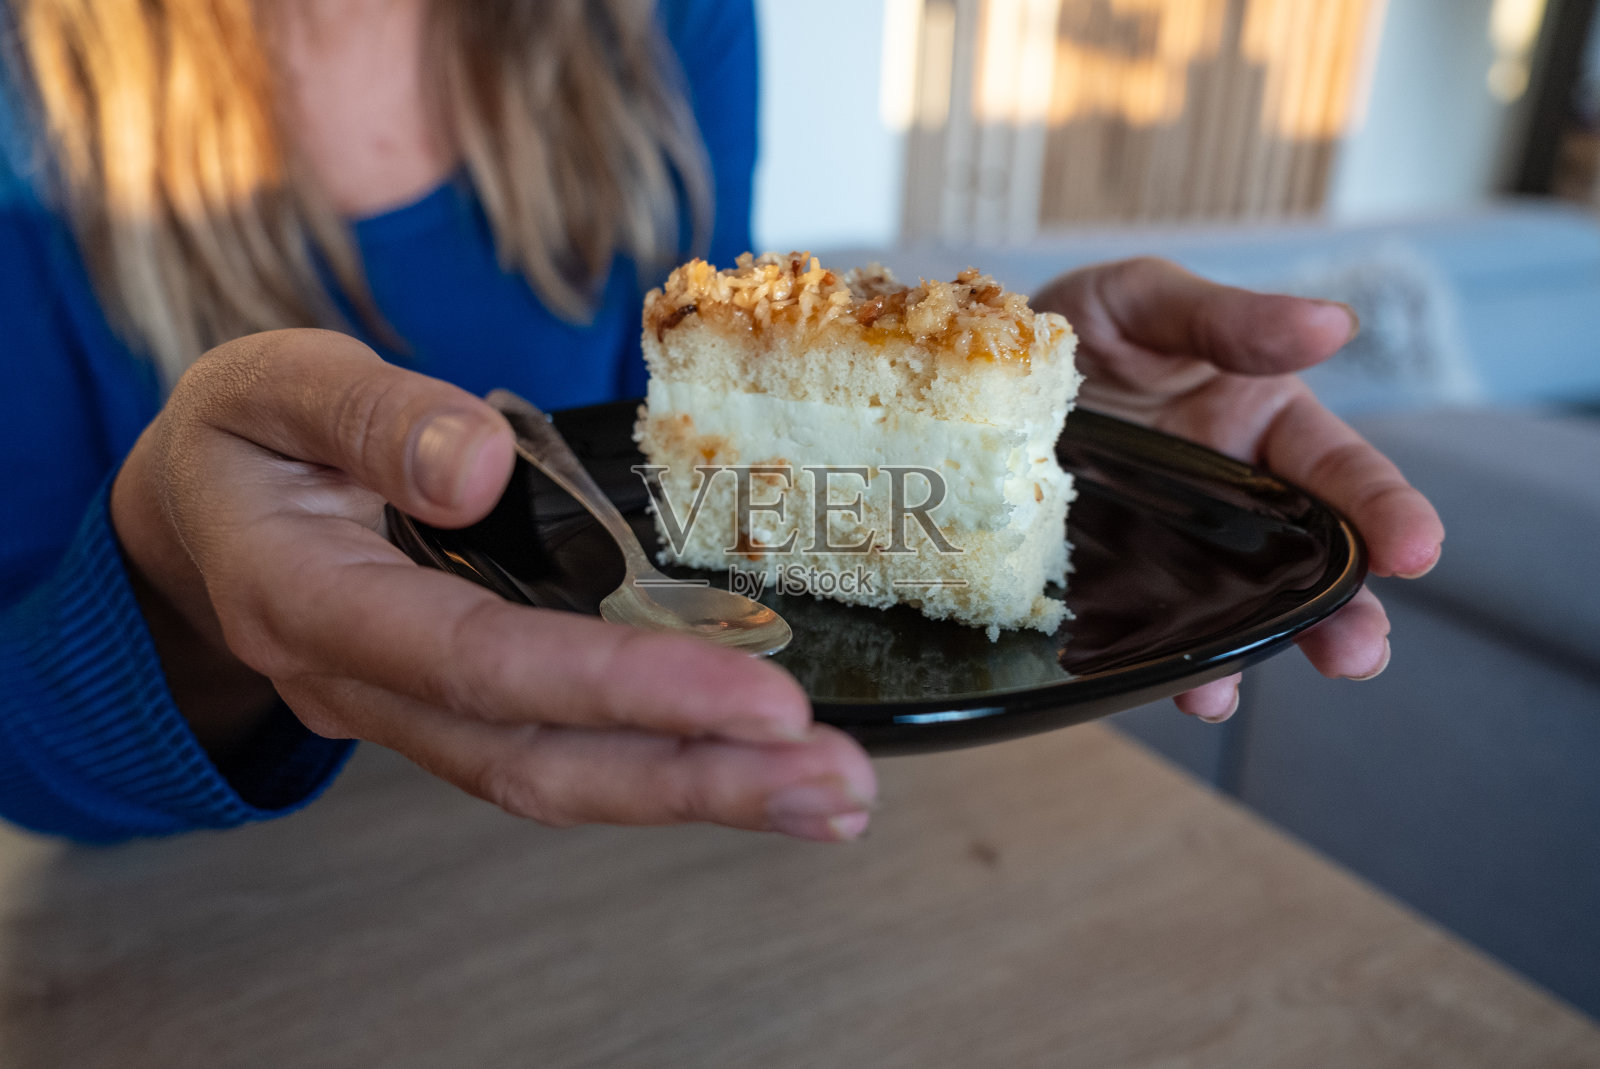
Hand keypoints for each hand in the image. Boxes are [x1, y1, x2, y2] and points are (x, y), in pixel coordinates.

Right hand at [111, 329, 874, 840]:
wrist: (203, 509)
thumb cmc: (245, 437)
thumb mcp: (275, 386)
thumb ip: (368, 417)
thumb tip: (480, 467)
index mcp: (312, 603)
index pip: (479, 666)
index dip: (619, 689)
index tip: (758, 697)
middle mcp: (367, 687)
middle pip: (540, 763)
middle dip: (697, 780)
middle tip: (838, 785)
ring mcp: (417, 710)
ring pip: (561, 778)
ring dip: (704, 794)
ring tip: (835, 797)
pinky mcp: (465, 705)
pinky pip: (565, 754)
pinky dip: (668, 767)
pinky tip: (763, 766)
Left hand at [1033, 258, 1444, 721]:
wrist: (974, 367)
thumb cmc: (1082, 322)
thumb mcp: (1144, 300)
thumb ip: (1227, 318)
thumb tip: (1331, 325)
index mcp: (1262, 423)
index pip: (1340, 471)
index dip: (1384, 510)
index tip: (1417, 551)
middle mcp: (1230, 499)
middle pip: (1305, 564)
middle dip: (1337, 612)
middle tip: (1358, 654)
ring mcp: (1170, 549)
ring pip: (1232, 612)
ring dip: (1250, 655)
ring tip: (1237, 692)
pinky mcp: (1110, 584)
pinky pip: (1144, 631)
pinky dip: (1161, 666)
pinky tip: (1176, 689)